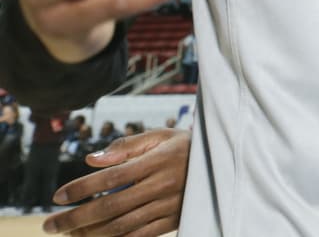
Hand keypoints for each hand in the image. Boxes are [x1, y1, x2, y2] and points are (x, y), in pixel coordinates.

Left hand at [43, 127, 190, 235]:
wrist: (222, 162)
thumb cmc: (184, 146)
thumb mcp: (160, 136)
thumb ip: (126, 146)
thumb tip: (91, 160)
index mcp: (158, 160)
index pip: (111, 176)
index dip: (81, 188)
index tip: (58, 196)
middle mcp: (164, 184)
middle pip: (111, 206)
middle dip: (76, 219)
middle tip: (51, 224)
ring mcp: (169, 206)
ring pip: (122, 226)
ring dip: (90, 233)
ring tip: (70, 233)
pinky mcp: (174, 221)